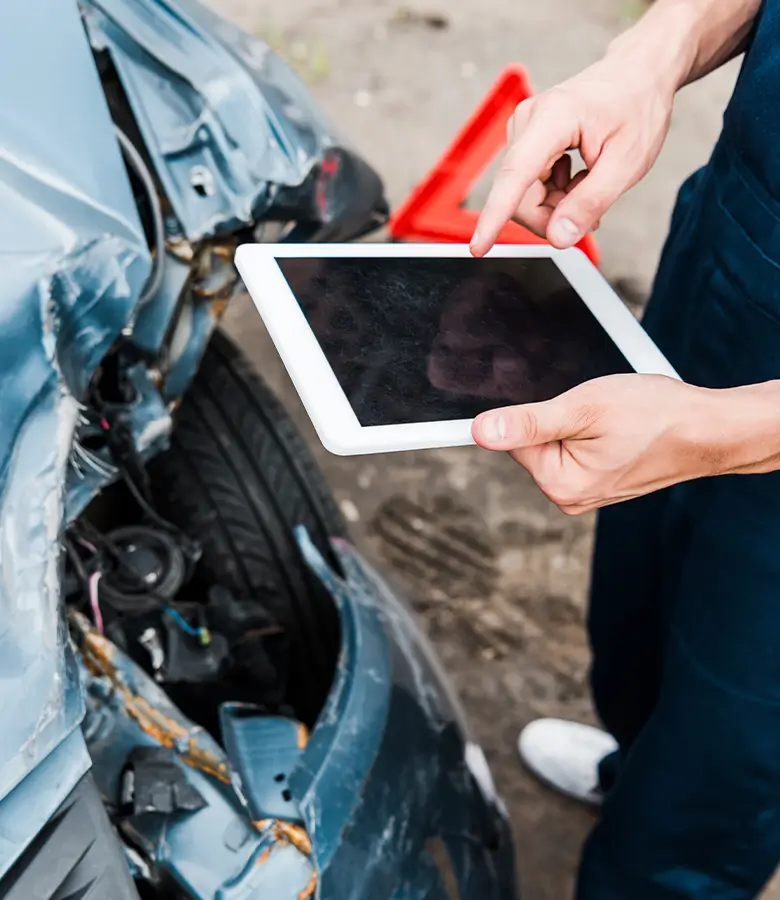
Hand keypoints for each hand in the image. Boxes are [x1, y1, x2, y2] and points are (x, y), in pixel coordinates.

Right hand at [470, 48, 677, 255]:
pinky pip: (527, 186)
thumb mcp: (627, 163)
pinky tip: (577, 179)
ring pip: (522, 195)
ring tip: (588, 187)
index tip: (479, 247)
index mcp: (553, 118)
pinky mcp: (525, 140)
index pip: (514, 175)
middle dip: (550, 217)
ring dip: (554, 205)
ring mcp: (523, 129)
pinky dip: (552, 194)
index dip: (495, 216)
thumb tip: (558, 237)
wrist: (639, 74)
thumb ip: (590, 203)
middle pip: (519, 196)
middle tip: (589, 216)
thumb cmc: (637, 109)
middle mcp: (528, 120)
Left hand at [471, 375, 779, 514]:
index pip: (514, 441)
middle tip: (595, 408)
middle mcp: (570, 496)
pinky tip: (615, 427)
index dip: (533, 413)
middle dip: (557, 417)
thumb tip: (480, 432)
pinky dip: (589, 431)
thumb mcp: (583, 409)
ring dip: (576, 422)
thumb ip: (528, 423)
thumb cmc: (656, 416)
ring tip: (611, 418)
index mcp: (560, 485)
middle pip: (534, 443)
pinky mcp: (599, 481)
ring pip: (557, 442)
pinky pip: (577, 449)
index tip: (558, 405)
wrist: (707, 429)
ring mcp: (586, 492)